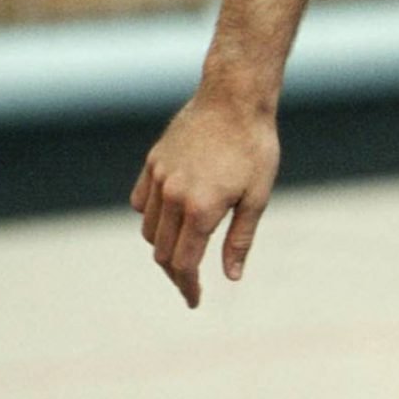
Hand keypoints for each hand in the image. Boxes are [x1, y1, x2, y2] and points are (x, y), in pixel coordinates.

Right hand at [130, 88, 279, 309]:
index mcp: (201, 209)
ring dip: (163, 247)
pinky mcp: (153, 162)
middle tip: (192, 284)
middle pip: (163, 251)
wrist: (234, 98)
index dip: (188, 287)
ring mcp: (159, 177)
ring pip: (149, 229)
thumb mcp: (258, 197)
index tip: (195, 300)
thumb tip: (230, 276)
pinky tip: (169, 220)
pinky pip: (140, 201)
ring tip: (183, 252)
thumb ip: (240, 239)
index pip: (184, 263)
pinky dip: (150, 217)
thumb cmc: (254, 147)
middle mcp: (173, 195)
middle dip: (176, 274)